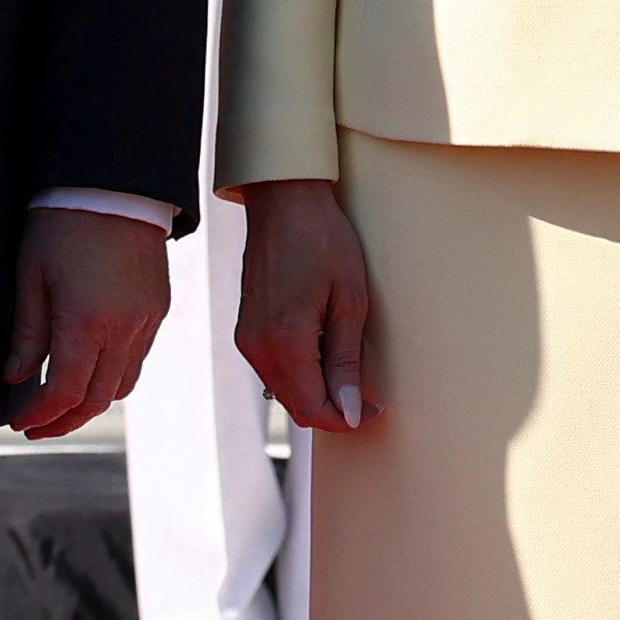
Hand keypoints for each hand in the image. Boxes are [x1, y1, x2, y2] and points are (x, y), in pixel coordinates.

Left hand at [2, 208, 168, 441]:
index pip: (66, 393)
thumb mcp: (31, 276)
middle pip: (98, 400)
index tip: (21, 421)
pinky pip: (139, 358)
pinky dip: (114, 374)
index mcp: (88, 323)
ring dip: (92, 401)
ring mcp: (147, 321)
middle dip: (65, 420)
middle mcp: (124, 329)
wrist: (114, 184)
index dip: (42, 415)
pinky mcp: (158, 309)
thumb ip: (27, 333)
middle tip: (37, 425)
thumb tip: (15, 378)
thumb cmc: (63, 224)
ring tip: (62, 402)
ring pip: (123, 385)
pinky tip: (90, 368)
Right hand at [229, 178, 377, 432]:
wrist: (283, 201)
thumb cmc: (323, 240)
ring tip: (348, 370)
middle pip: (296, 408)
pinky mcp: (247, 330)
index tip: (373, 408)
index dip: (347, 419)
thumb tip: (349, 411)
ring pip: (284, 393)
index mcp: (285, 341)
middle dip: (333, 411)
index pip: (314, 410)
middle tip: (366, 396)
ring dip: (316, 393)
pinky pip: (274, 372)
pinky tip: (323, 352)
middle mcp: (258, 347)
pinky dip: (300, 375)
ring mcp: (248, 339)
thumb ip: (345, 361)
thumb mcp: (349, 300)